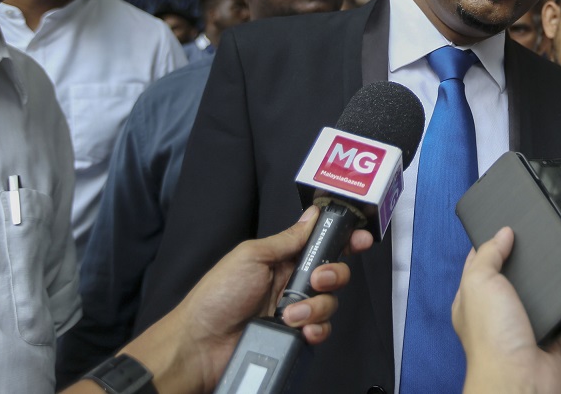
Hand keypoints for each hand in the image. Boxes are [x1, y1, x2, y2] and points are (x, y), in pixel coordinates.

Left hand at [123, 206, 373, 393]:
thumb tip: (313, 214)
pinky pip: (321, 331)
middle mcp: (292, 283)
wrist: (199, 345)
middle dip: (333, 274)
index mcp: (282, 259)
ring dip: (316, 306)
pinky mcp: (295, 338)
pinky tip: (300, 331)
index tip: (361, 238)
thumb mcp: (251, 256)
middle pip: (333, 273)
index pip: (320, 244)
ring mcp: (295, 312)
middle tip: (317, 279)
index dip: (343, 240)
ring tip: (290, 314)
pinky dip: (316, 330)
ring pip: (329, 303)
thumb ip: (287, 239)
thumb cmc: (218, 294)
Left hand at [452, 227, 560, 393]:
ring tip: (557, 255)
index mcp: (471, 299)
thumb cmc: (492, 335)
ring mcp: (521, 323)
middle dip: (521, 259)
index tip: (507, 225)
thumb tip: (502, 233)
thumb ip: (488, 255)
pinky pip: (559, 312)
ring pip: (535, 293)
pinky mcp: (547, 334)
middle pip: (509, 276)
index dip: (491, 244)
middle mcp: (495, 311)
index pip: (479, 263)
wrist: (520, 377)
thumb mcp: (480, 282)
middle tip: (538, 237)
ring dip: (545, 280)